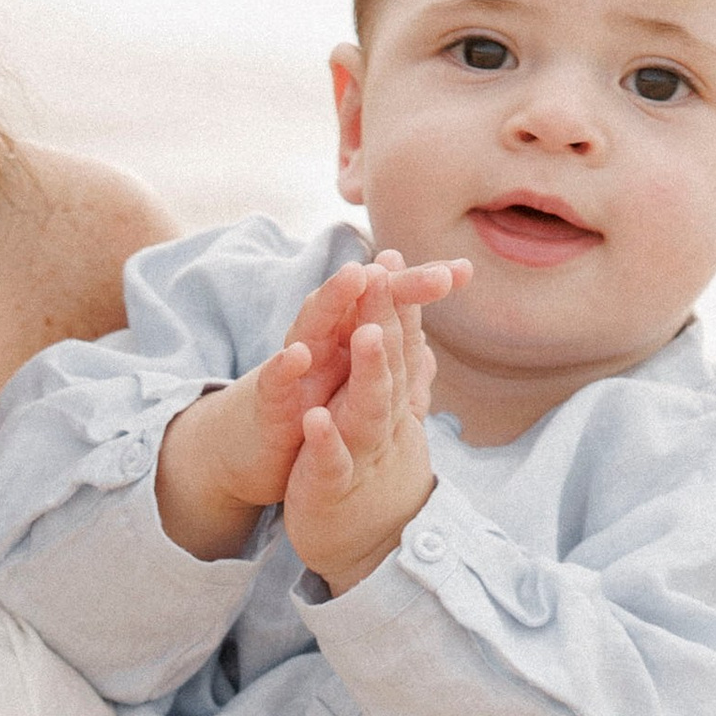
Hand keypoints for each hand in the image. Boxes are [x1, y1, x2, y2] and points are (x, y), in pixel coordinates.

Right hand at [154, 252, 466, 561]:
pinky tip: (297, 355)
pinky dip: (284, 368)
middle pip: (356, 303)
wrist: (252, 449)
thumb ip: (385, 364)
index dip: (422, 287)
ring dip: (333, 301)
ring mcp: (294, 368)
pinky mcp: (267, 401)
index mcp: (347, 338)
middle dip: (388, 283)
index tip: (463, 271)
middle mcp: (323, 342)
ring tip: (357, 276)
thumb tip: (428, 342)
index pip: (388, 304)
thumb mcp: (352, 387)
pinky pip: (274, 382)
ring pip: (313, 327)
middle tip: (422, 266)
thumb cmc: (307, 410)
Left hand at [283, 303, 437, 591]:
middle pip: (392, 365)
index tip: (393, 256)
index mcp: (394, 402)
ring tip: (367, 334)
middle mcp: (387, 423)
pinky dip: (327, 440)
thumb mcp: (391, 422)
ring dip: (371, 372)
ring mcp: (364, 455)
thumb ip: (404, 379)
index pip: (402, 344)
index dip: (399, 302)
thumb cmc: (376, 475)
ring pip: (371, 410)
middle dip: (388, 320)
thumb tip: (420, 339)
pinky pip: (333, 463)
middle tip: (385, 277)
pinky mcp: (335, 489)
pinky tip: (315, 417)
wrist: (372, 552)